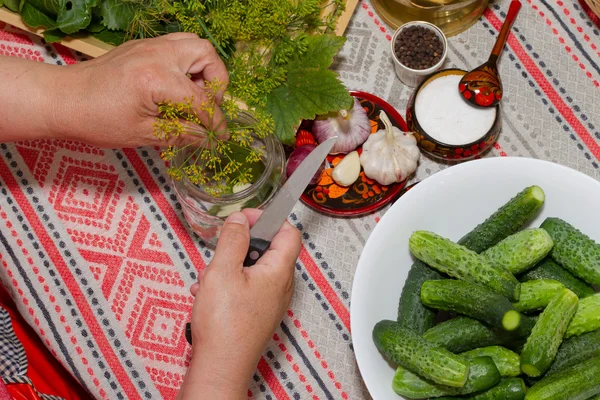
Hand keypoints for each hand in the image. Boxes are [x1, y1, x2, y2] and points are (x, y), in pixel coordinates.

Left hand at [48, 33, 229, 147]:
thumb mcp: (142, 134)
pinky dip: (186, 63)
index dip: (215, 122)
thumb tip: (207, 139)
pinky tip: (176, 86)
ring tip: (194, 94)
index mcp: (157, 79)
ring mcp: (149, 45)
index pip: (200, 100)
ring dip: (202, 68)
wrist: (62, 99)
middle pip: (206, 55)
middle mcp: (157, 54)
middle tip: (206, 106)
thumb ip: (181, 133)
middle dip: (215, 82)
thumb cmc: (96, 120)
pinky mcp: (143, 45)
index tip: (220, 136)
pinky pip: (176, 45)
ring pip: (194, 43)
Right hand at [177, 210, 300, 399]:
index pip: (288, 232)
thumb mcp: (222, 271)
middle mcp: (280, 286)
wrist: (220, 367)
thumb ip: (233, 240)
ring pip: (252, 268)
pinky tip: (208, 293)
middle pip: (268, 249)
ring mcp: (270, 301)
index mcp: (279, 272)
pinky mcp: (257, 313)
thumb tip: (240, 220)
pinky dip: (227, 284)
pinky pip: (246, 287)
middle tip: (221, 248)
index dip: (268, 218)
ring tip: (209, 277)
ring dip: (229, 266)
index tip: (245, 217)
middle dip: (241, 245)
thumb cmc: (224, 326)